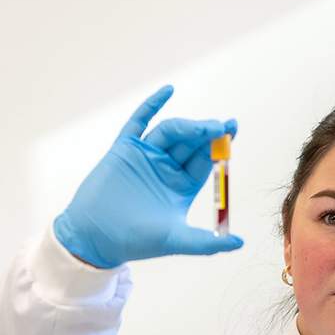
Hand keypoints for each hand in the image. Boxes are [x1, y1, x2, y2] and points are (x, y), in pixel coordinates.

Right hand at [52, 85, 244, 268]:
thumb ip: (207, 243)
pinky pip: (138, 122)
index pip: (206, 159)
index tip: (232, 129)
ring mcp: (144, 156)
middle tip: (221, 127)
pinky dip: (152, 105)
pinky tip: (169, 90)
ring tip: (203, 127)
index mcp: (181, 185)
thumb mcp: (176, 240)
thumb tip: (241, 244)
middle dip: (207, 132)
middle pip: (191, 142)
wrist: (94, 238)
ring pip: (170, 131)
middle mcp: (165, 167)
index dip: (220, 144)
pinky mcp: (123, 150)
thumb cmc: (134, 241)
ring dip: (187, 125)